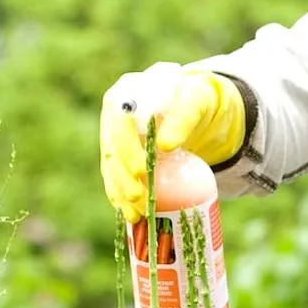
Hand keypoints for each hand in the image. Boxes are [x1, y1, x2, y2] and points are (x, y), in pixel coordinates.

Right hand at [99, 64, 245, 222]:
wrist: (196, 109)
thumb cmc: (197, 99)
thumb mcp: (197, 102)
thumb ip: (183, 118)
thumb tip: (164, 145)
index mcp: (126, 93)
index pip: (119, 123)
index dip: (127, 148)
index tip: (143, 170)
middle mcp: (114, 116)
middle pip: (111, 149)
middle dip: (123, 177)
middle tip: (140, 197)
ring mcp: (114, 137)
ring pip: (110, 167)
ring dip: (120, 192)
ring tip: (135, 214)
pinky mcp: (120, 157)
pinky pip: (115, 179)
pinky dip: (121, 198)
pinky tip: (130, 215)